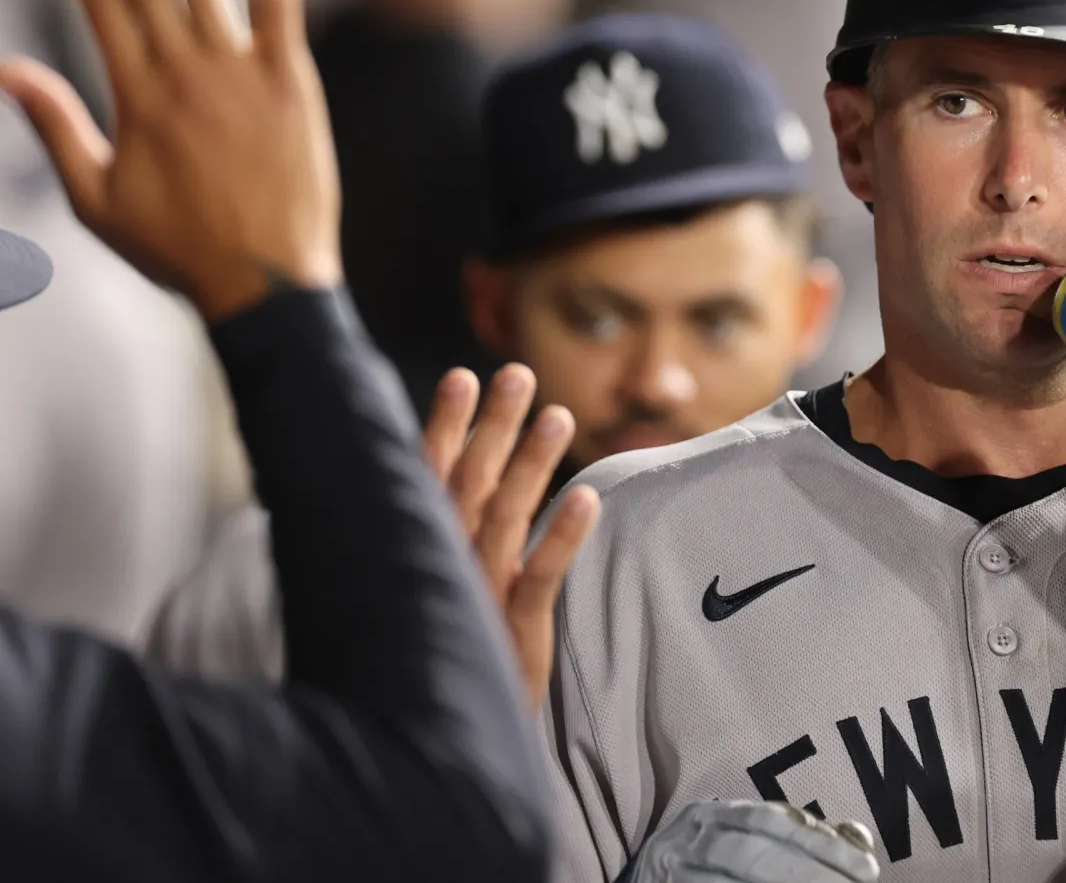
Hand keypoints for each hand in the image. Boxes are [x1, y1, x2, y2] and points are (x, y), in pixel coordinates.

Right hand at [0, 0, 339, 321]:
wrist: (267, 282)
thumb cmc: (179, 248)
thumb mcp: (97, 196)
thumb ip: (56, 126)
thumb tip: (3, 70)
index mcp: (135, 97)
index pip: (103, 4)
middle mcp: (184, 73)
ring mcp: (240, 72)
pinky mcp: (291, 79)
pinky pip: (281, 0)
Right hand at [423, 364, 599, 711]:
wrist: (435, 751)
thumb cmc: (429, 669)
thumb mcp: (424, 604)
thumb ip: (425, 551)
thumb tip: (442, 496)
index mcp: (416, 558)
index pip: (427, 479)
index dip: (446, 426)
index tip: (462, 378)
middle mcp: (442, 568)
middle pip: (469, 483)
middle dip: (492, 426)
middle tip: (516, 374)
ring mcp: (478, 597)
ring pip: (506, 517)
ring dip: (532, 463)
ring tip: (558, 414)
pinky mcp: (513, 631)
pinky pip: (540, 575)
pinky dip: (563, 535)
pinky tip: (587, 498)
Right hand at [628, 801, 879, 882]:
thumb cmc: (709, 866)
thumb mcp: (746, 841)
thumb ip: (800, 837)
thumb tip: (858, 836)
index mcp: (709, 815)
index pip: (769, 822)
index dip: (819, 844)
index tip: (867, 870)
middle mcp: (684, 842)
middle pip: (751, 856)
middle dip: (807, 875)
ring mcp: (672, 876)